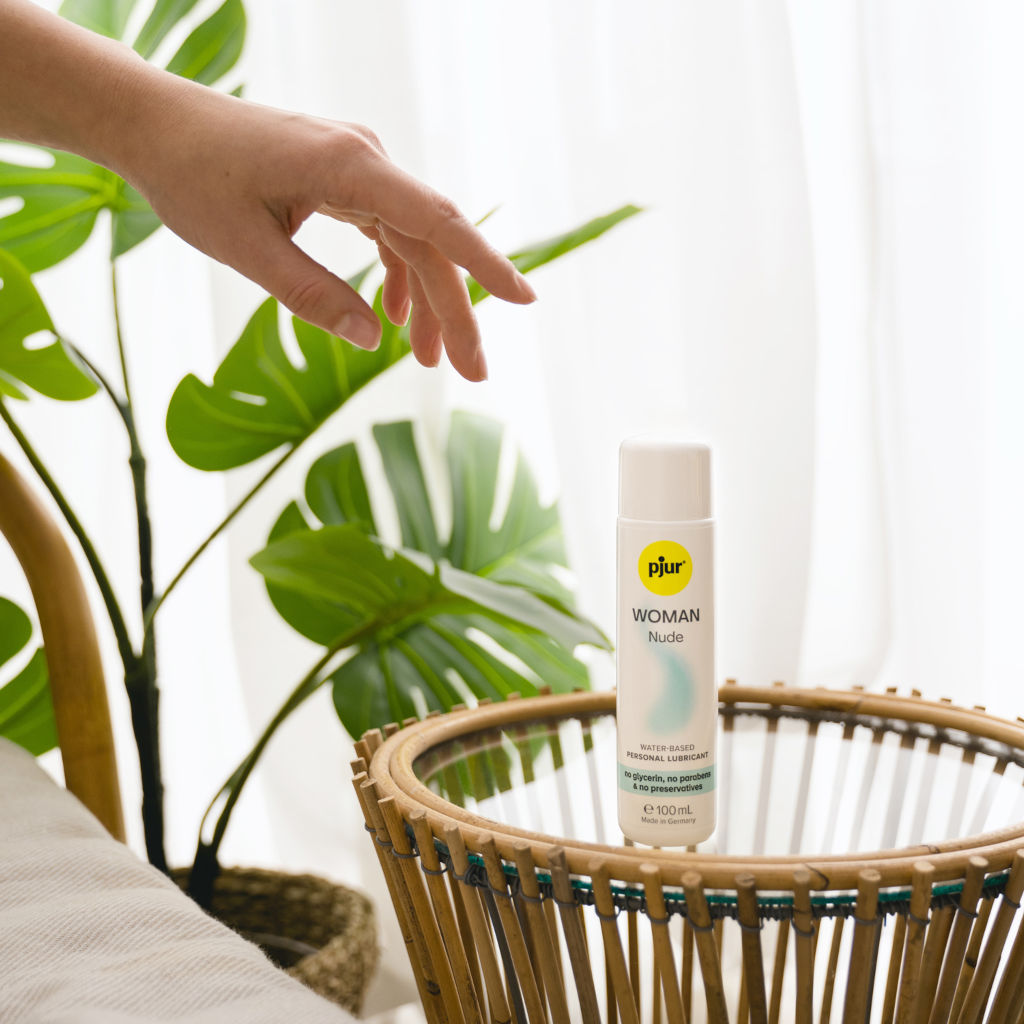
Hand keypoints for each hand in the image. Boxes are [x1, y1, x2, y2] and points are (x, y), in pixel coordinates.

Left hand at [119, 82, 534, 380]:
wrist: (156, 126)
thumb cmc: (191, 177)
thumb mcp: (246, 248)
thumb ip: (312, 295)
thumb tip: (374, 341)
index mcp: (348, 167)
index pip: (435, 220)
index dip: (484, 263)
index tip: (524, 300)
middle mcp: (364, 161)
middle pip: (431, 244)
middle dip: (455, 312)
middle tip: (473, 374)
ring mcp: (357, 168)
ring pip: (414, 243)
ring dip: (427, 301)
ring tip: (432, 361)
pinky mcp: (344, 180)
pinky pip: (389, 233)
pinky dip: (396, 276)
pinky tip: (394, 319)